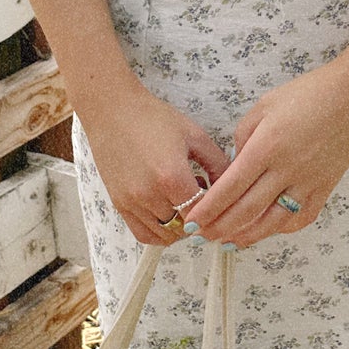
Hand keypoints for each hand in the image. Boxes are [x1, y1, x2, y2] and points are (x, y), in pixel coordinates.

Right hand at [77, 77, 231, 245]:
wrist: (113, 111)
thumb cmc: (153, 118)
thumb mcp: (194, 136)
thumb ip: (219, 164)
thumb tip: (235, 186)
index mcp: (172, 177)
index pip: (203, 212)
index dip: (216, 212)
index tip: (221, 205)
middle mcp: (150, 194)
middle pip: (185, 227)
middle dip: (200, 219)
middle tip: (204, 203)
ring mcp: (132, 202)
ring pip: (165, 236)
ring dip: (180, 228)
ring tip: (184, 206)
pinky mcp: (119, 204)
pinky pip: (143, 234)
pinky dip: (159, 233)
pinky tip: (168, 216)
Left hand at [182, 63, 348, 247]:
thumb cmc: (308, 93)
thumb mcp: (264, 107)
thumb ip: (244, 138)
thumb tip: (235, 167)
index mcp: (267, 146)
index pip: (230, 188)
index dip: (208, 209)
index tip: (191, 221)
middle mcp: (287, 169)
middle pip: (248, 210)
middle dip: (220, 228)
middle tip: (201, 236)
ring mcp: (309, 182)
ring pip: (274, 222)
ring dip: (247, 236)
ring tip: (227, 241)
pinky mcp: (326, 188)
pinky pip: (301, 218)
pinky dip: (281, 229)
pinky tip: (266, 230)